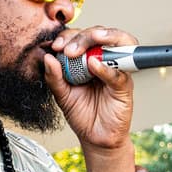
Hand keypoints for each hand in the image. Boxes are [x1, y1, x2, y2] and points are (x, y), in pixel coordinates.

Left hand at [41, 26, 137, 153]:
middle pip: (101, 34)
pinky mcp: (124, 86)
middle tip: (68, 49)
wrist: (94, 137)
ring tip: (90, 41)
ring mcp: (117, 71)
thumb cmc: (82, 113)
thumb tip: (48, 57)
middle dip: (83, 36)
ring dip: (103, 38)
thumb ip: (54, 77)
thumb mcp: (61, 94)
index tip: (56, 46)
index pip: (82, 36)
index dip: (69, 36)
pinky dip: (107, 67)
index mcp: (89, 58)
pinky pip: (118, 72)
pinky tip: (94, 65)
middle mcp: (105, 60)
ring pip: (119, 43)